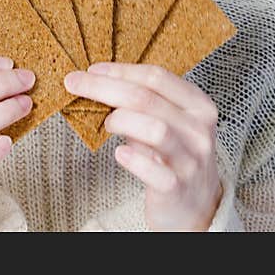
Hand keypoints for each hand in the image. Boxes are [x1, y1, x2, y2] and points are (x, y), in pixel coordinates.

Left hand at [65, 62, 222, 230]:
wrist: (196, 205)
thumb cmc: (173, 157)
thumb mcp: (166, 123)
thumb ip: (141, 104)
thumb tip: (96, 81)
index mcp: (198, 106)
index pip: (157, 77)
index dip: (120, 70)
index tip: (92, 69)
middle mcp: (198, 130)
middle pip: (147, 98)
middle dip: (104, 88)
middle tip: (75, 84)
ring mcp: (191, 160)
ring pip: (155, 129)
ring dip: (122, 120)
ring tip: (107, 124)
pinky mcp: (178, 189)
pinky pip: (155, 172)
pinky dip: (133, 160)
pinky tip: (120, 154)